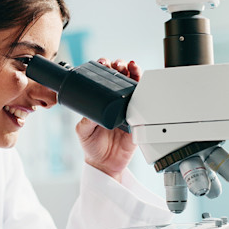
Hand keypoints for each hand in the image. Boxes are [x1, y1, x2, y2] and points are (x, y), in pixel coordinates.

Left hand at [77, 58, 142, 182]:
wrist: (105, 165)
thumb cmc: (92, 147)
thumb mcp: (83, 131)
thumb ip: (86, 120)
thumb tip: (91, 112)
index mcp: (101, 102)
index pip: (104, 81)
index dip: (104, 69)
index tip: (103, 64)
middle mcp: (115, 103)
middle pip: (121, 78)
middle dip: (120, 66)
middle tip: (118, 65)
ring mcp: (128, 109)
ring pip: (134, 86)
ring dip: (134, 73)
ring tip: (131, 67)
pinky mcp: (138, 119)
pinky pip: (145, 104)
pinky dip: (145, 92)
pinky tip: (142, 85)